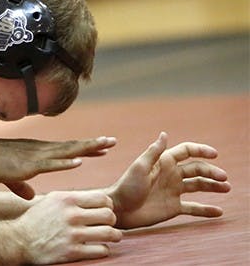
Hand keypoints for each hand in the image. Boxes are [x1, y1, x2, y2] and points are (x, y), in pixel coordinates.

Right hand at [0, 136, 116, 198]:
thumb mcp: (11, 176)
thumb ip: (22, 185)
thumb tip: (29, 195)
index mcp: (38, 151)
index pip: (67, 149)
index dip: (85, 148)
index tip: (103, 146)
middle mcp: (40, 150)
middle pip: (72, 147)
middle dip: (93, 144)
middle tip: (113, 141)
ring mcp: (36, 156)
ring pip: (66, 152)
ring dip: (86, 149)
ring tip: (103, 146)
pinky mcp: (28, 165)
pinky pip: (51, 163)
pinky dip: (65, 162)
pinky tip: (78, 161)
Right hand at [17, 190, 121, 263]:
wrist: (18, 240)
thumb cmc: (36, 219)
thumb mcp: (52, 200)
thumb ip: (73, 198)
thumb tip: (98, 199)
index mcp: (66, 199)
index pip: (103, 198)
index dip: (107, 206)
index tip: (103, 212)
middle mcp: (71, 215)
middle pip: (109, 215)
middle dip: (112, 221)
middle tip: (107, 225)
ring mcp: (72, 234)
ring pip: (110, 233)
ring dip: (114, 236)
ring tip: (111, 237)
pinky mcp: (72, 252)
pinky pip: (102, 250)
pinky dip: (104, 249)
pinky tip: (98, 248)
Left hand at [107, 132, 229, 228]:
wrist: (118, 210)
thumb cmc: (126, 187)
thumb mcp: (139, 167)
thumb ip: (153, 152)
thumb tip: (164, 133)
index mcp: (163, 163)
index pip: (186, 151)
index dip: (201, 150)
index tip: (215, 154)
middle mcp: (171, 175)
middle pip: (197, 169)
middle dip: (211, 172)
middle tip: (224, 178)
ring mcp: (173, 191)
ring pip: (199, 186)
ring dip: (213, 187)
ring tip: (226, 188)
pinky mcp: (174, 207)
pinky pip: (194, 208)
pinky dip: (206, 210)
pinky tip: (219, 212)